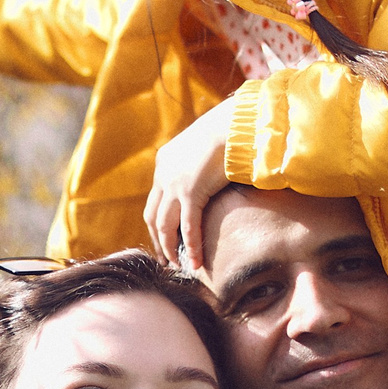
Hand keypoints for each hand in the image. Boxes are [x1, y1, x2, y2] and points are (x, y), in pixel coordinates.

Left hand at [144, 95, 239, 269]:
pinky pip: (188, 227)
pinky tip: (196, 261)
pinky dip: (191, 246)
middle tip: (166, 258)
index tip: (165, 237)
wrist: (234, 123)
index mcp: (164, 161)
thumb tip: (212, 174)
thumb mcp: (206, 146)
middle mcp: (163, 174)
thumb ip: (202, 162)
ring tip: (177, 265)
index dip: (159, 222)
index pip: (155, 199)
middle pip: (153, 215)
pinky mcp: (190, 191)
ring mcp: (174, 183)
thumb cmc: (228, 131)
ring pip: (164, 225)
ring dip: (170, 248)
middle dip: (159, 239)